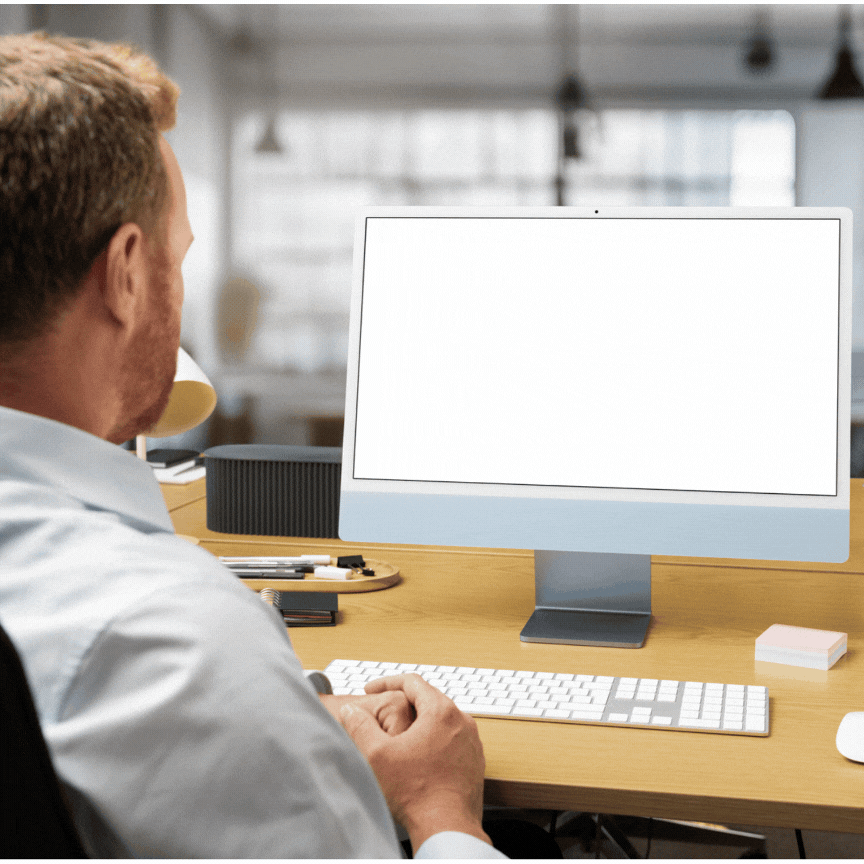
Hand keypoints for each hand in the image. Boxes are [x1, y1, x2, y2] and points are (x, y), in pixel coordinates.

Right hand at [338, 673, 490, 851]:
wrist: (448, 828)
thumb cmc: (417, 793)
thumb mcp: (376, 755)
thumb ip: (360, 726)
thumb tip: (351, 711)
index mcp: (442, 711)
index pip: (412, 681)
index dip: (386, 682)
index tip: (370, 691)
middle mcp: (462, 722)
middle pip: (429, 699)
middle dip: (403, 703)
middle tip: (382, 713)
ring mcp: (472, 742)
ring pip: (442, 721)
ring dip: (420, 723)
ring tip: (399, 736)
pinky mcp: (474, 761)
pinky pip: (452, 741)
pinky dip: (435, 742)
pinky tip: (419, 757)